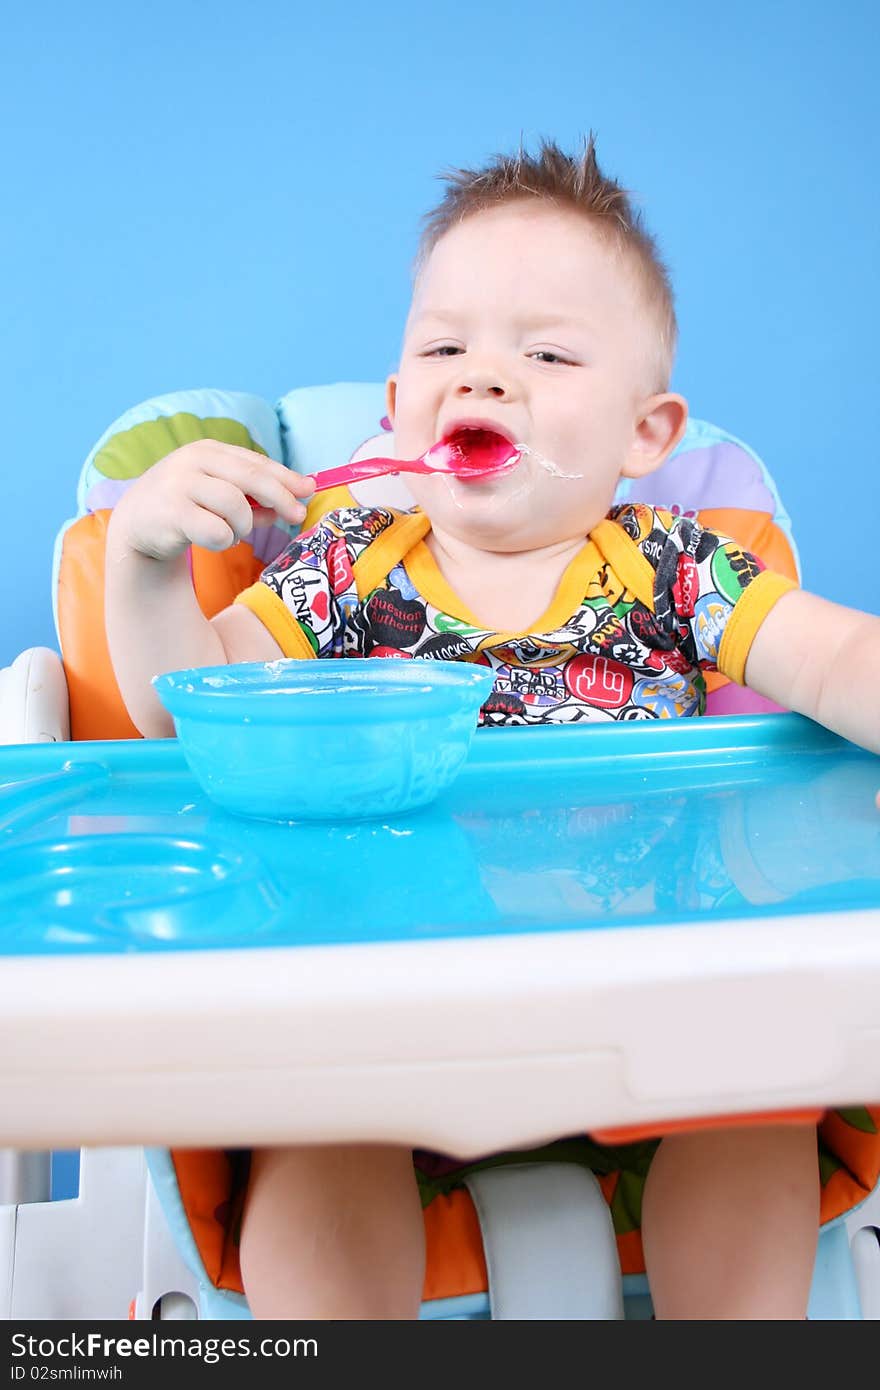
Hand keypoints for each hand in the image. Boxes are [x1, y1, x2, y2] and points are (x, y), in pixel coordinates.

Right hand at [108, 439, 314, 560]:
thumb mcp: (219, 495)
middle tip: (297, 516)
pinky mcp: (171, 513)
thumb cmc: (186, 507)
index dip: (286, 477)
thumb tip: (292, 504)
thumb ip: (253, 498)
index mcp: (208, 450)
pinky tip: (213, 539)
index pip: (256, 462)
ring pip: (235, 506)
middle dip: (280, 497)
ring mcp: (179, 485)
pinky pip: (216, 531)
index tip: (309, 490)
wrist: (137, 525)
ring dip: (243, 526)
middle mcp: (192, 461)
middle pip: (251, 477)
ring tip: (233, 532)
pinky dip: (223, 540)